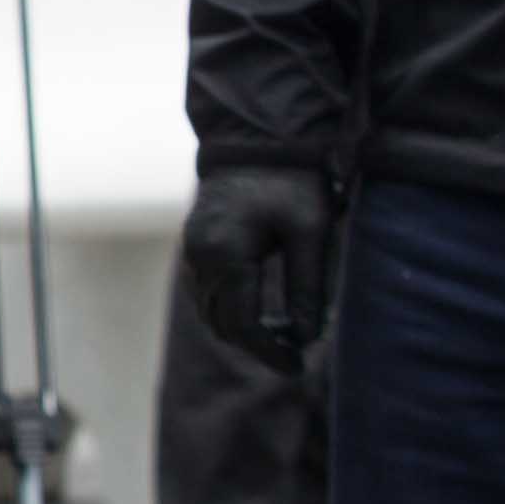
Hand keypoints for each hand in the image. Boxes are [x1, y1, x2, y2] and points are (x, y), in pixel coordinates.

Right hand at [180, 164, 337, 359]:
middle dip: (255, 344)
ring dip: (241, 327)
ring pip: (210, 309)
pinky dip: (231, 306)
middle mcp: (201, 256)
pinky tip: (261, 306)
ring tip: (281, 332)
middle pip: (221, 323)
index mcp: (226, 255)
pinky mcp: (197, 241)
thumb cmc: (291, 182)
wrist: (259, 137)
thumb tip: (309, 337)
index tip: (297, 366)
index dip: (269, 352)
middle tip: (293, 351)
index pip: (242, 325)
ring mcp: (193, 248)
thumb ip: (308, 288)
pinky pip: (207, 289)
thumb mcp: (311, 233)